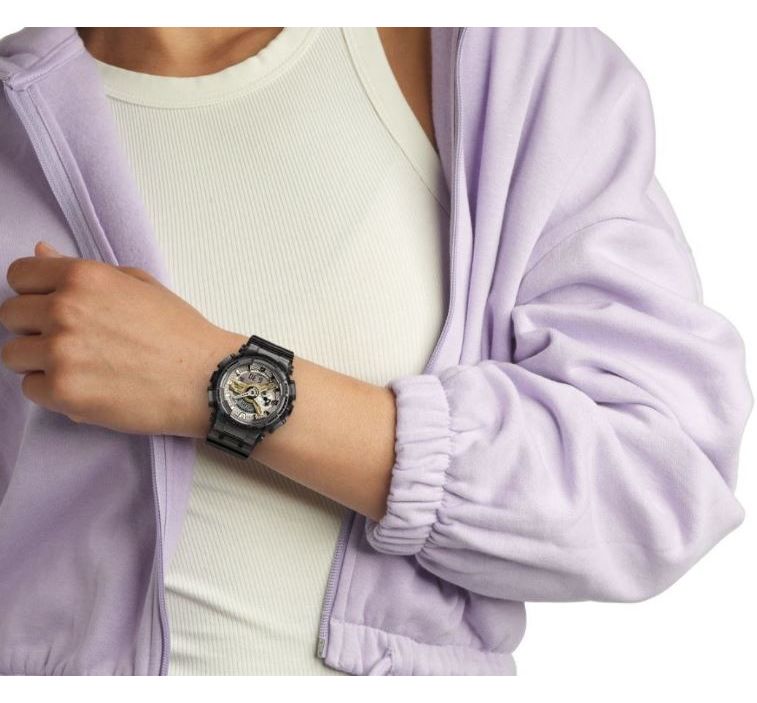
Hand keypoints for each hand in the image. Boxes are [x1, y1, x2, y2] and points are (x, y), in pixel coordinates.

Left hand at [0, 241, 245, 436]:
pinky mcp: (63, 392)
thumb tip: (41, 252)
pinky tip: (88, 387)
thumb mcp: (138, 285)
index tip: (52, 308)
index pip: (19, 276)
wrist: (206, 379)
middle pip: (10, 316)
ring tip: (81, 367)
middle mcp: (64, 310)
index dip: (34, 293)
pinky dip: (52, 391)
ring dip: (40, 361)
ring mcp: (60, 352)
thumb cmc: (179, 332)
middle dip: (35, 328)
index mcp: (82, 277)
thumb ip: (84, 271)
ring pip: (13, 355)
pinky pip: (30, 389)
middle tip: (73, 342)